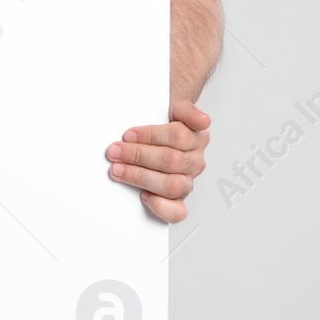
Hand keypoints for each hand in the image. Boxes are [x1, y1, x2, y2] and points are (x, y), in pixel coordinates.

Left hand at [106, 100, 210, 222]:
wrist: (160, 133)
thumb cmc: (164, 125)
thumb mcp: (174, 108)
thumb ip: (187, 110)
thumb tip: (203, 120)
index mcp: (197, 138)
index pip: (178, 137)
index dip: (150, 136)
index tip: (128, 135)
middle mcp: (194, 162)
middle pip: (171, 161)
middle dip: (138, 156)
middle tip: (116, 152)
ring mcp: (187, 182)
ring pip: (172, 185)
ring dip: (141, 177)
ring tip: (118, 170)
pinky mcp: (178, 201)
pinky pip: (177, 212)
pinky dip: (160, 206)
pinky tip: (143, 195)